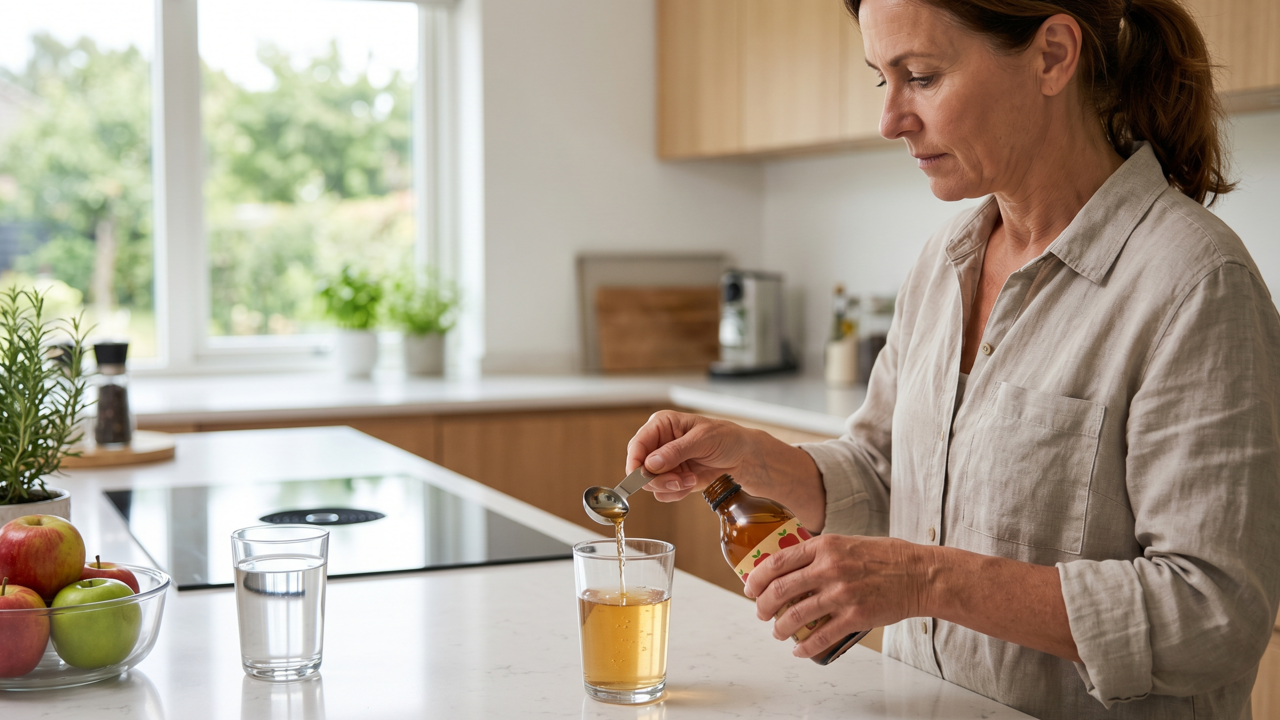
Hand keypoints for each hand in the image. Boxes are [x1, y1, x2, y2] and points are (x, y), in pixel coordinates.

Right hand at [625, 411, 761, 501]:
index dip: (635, 463)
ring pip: (650, 483)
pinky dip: (676, 493)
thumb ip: (675, 451)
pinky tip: (691, 484)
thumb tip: (650, 464)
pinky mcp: (673, 478)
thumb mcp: (702, 439)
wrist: (742, 456)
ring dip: (670, 486)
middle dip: (658, 478)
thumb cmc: (726, 438)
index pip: (637, 444)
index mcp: (662, 425)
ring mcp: (665, 463)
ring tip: (691, 479)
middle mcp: (659, 443)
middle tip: (679, 481)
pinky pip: (663, 493)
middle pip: (639, 467)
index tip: (642, 477)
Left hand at [742, 534, 929, 657]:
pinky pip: (820, 637)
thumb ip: (820, 553)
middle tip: (760, 613)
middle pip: (779, 590)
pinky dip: (804, 647)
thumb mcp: (847, 542)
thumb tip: (791, 566)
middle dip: (762, 606)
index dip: (757, 578)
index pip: (777, 562)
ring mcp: (841, 594)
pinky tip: (799, 650)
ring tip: (778, 632)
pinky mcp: (855, 617)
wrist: (920, 574)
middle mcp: (829, 569)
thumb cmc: (886, 557)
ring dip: (780, 628)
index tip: (750, 588)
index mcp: (824, 547)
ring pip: (795, 616)